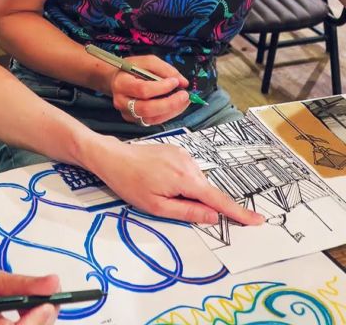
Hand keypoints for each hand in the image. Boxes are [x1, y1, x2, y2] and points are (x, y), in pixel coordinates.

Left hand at [92, 137, 263, 225]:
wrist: (113, 157)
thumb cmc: (131, 184)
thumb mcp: (157, 206)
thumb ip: (188, 211)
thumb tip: (214, 217)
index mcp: (185, 178)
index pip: (218, 199)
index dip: (238, 212)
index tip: (258, 220)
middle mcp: (188, 163)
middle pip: (206, 190)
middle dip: (202, 203)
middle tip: (170, 203)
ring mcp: (183, 154)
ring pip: (197, 181)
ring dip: (189, 191)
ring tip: (159, 190)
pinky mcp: (176, 150)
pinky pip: (188, 171)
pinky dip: (184, 181)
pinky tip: (162, 181)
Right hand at [109, 55, 190, 125]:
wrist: (118, 80)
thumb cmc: (132, 69)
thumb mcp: (147, 61)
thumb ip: (165, 69)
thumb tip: (182, 82)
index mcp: (122, 83)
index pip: (143, 90)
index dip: (162, 87)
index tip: (175, 82)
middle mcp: (122, 101)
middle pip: (147, 109)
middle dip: (170, 103)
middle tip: (184, 95)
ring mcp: (127, 113)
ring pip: (152, 118)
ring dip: (172, 110)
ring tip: (183, 100)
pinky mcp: (135, 120)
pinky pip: (154, 121)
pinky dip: (168, 114)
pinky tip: (175, 106)